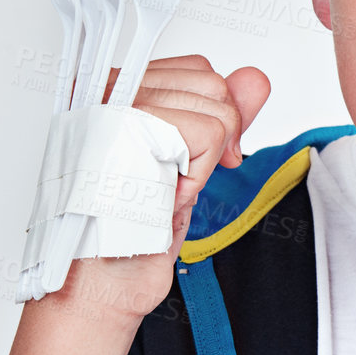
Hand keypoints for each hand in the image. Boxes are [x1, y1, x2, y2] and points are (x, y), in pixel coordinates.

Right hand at [40, 55, 270, 319]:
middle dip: (217, 140)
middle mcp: (108, 89)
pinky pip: (208, 133)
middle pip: (213, 82)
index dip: (214, 116)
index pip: (196, 70)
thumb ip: (222, 116)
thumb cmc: (131, 233)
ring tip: (163, 188)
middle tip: (179, 180)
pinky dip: (198, 175)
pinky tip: (166, 196)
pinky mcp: (127, 126)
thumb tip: (255, 78)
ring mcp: (115, 103)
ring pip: (216, 108)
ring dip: (203, 162)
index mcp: (116, 91)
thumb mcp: (188, 161)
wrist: (100, 284)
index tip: (197, 160)